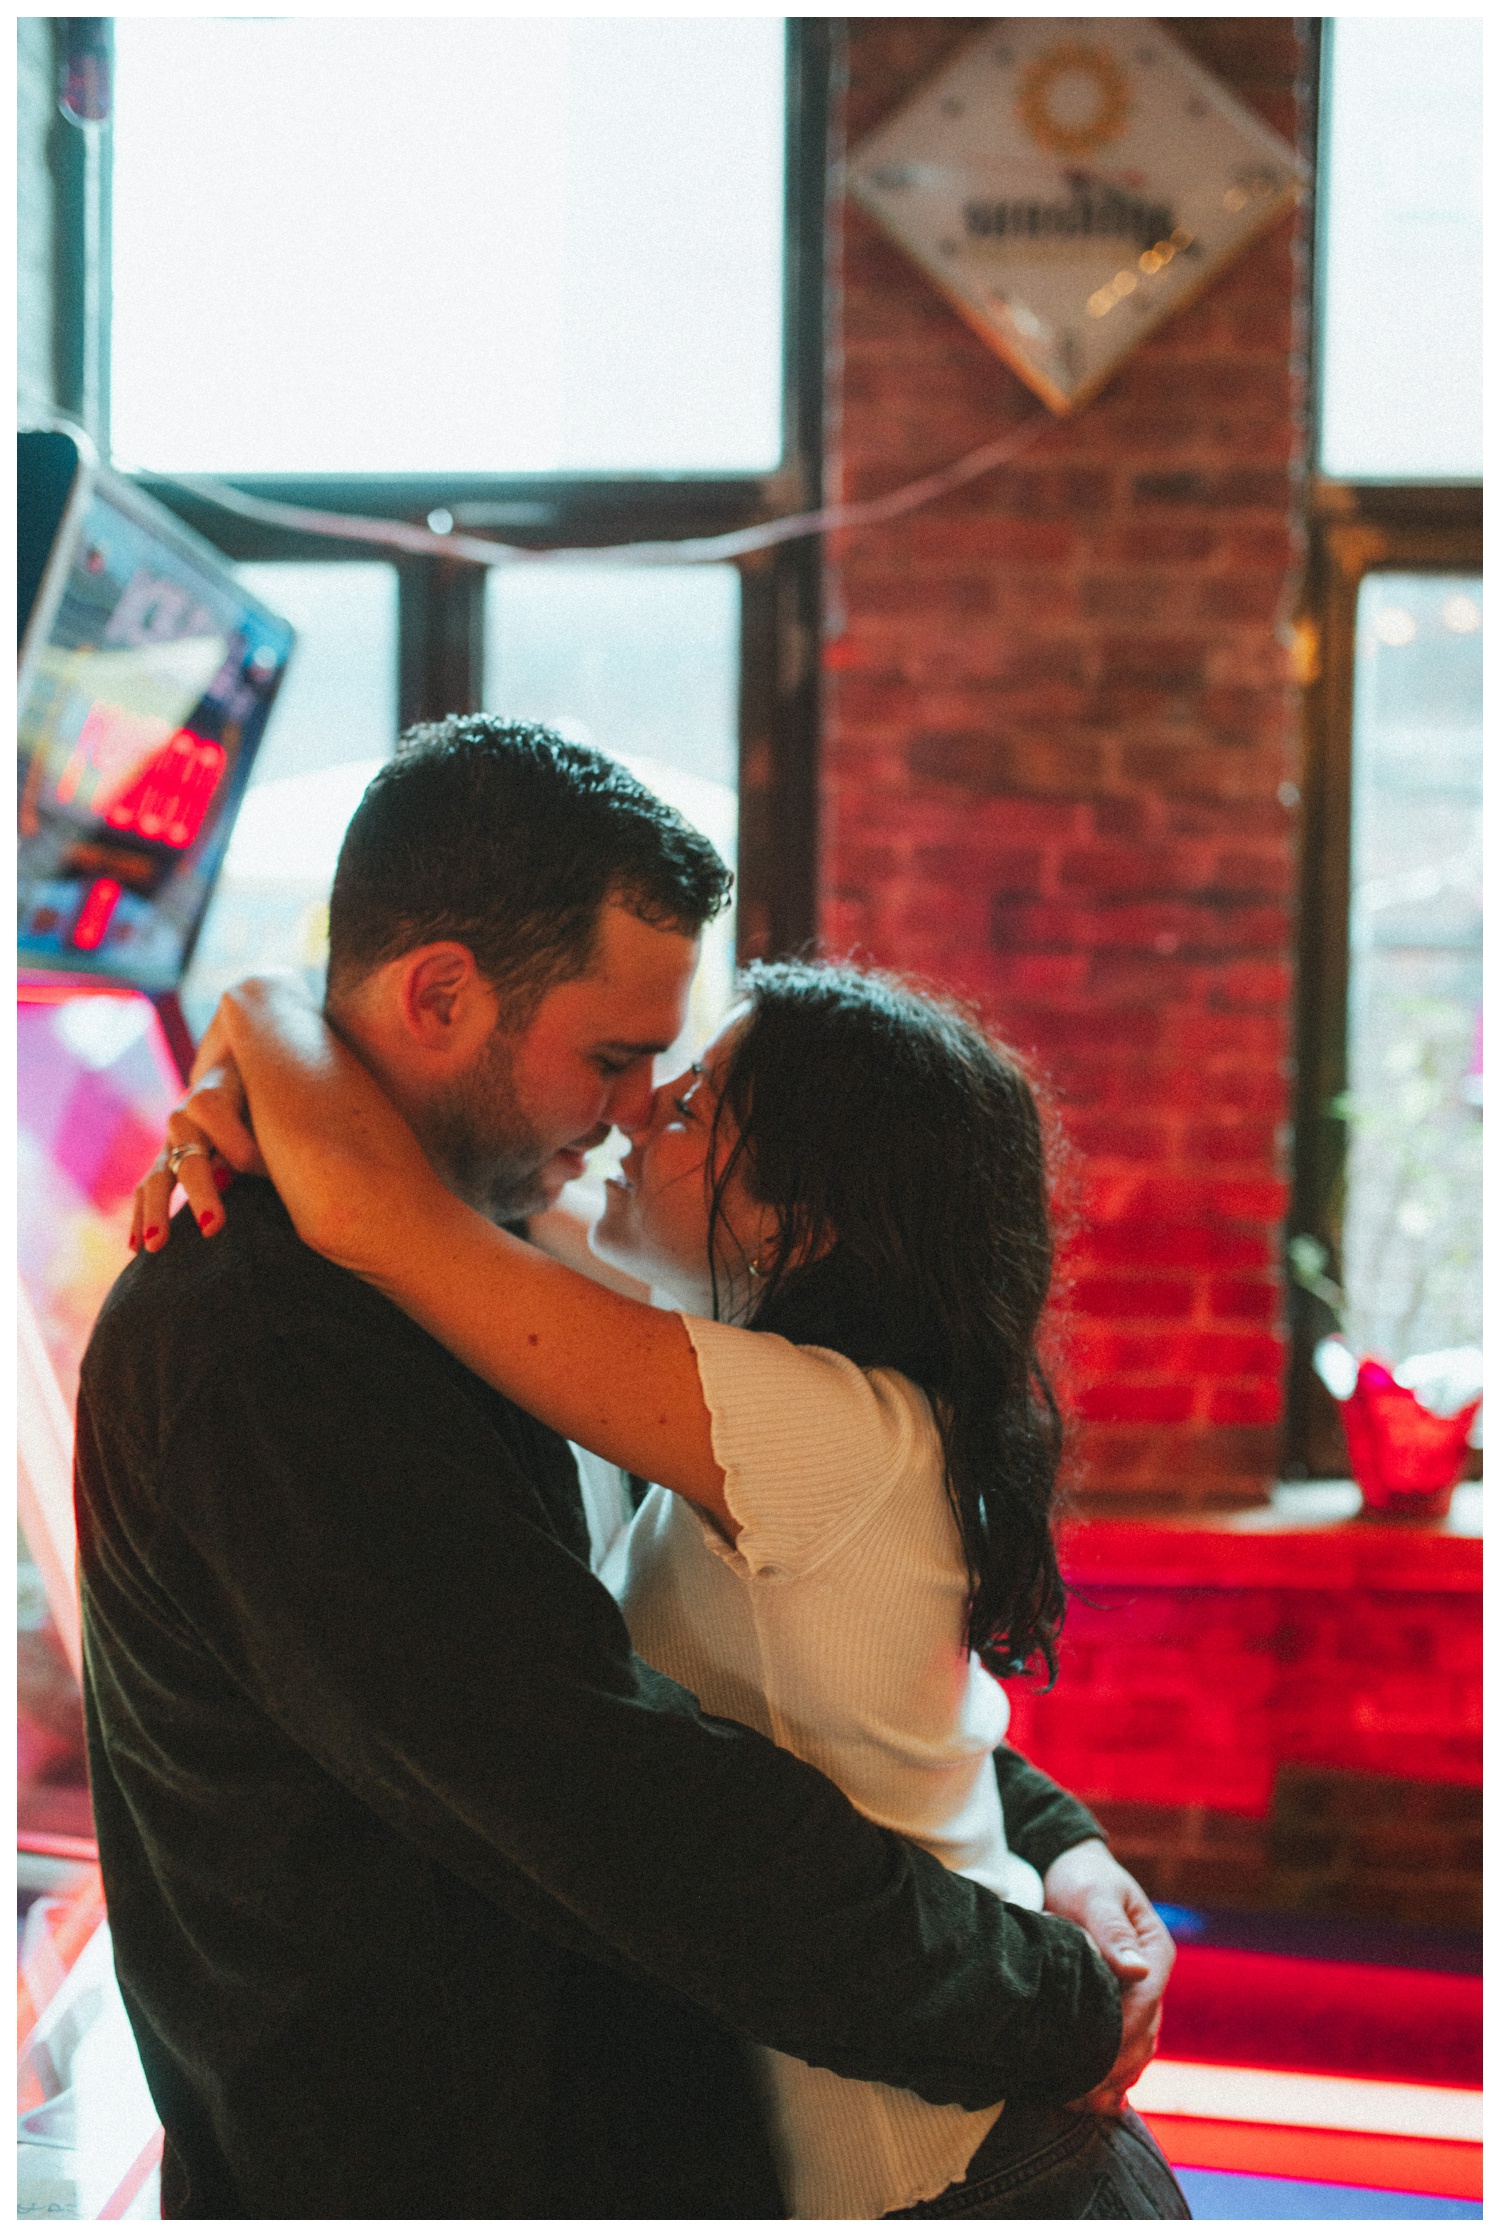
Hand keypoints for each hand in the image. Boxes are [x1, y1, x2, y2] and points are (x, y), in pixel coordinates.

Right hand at [131, 1053, 267, 1253]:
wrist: (232, 1064)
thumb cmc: (260, 1087)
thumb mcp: (262, 1098)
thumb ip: (254, 1133)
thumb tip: (226, 1176)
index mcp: (213, 1096)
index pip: (228, 1133)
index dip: (251, 1159)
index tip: (271, 1177)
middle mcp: (183, 1118)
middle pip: (190, 1159)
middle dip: (202, 1194)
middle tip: (212, 1228)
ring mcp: (170, 1142)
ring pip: (157, 1179)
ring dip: (158, 1212)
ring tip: (156, 1246)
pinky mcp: (164, 1160)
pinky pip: (145, 1190)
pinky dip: (141, 1217)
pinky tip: (137, 1248)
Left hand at [1042, 1839, 1173, 2114]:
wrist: (1074, 1869)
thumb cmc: (1083, 1878)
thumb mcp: (1094, 1894)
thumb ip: (1111, 1928)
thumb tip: (1136, 1970)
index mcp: (1155, 1954)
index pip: (1143, 2006)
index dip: (1118, 2038)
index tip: (1091, 2065)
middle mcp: (1151, 1979)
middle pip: (1141, 2035)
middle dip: (1113, 2069)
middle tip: (1079, 2098)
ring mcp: (1139, 1995)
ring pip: (1135, 2048)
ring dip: (1113, 2078)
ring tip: (1081, 2105)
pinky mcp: (1119, 2004)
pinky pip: (1122, 2045)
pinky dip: (1110, 2072)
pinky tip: (1091, 2100)